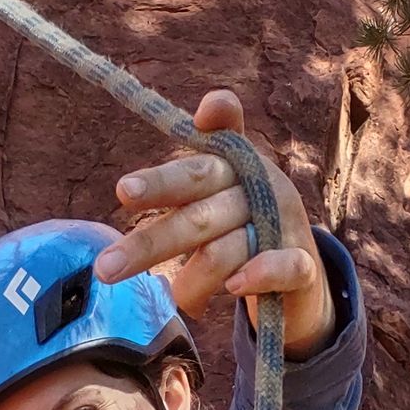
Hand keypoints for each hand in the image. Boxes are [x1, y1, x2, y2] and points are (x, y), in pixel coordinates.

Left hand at [93, 89, 334, 356]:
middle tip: (105, 269)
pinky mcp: (302, 266)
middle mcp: (260, 190)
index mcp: (236, 167)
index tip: (123, 192)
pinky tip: (233, 288)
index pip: (193, 171)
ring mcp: (283, 226)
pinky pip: (284, 267)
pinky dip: (258, 275)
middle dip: (150, 243)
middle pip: (198, 216)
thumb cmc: (250, 223)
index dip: (162, 180)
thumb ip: (200, 164)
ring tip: (173, 300)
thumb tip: (204, 109)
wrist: (304, 276)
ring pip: (228, 249)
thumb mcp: (224, 192)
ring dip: (192, 280)